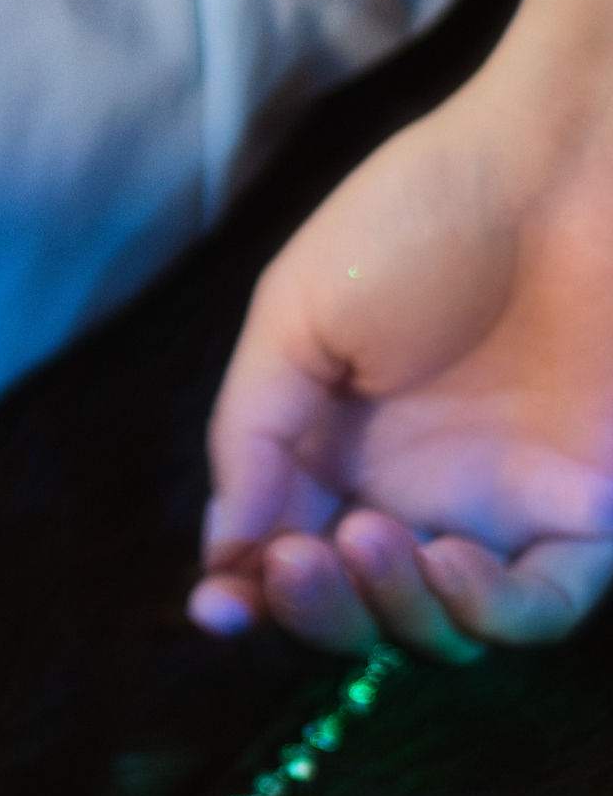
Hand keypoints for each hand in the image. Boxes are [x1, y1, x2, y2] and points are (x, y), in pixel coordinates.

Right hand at [194, 74, 612, 658]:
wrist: (563, 165)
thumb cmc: (417, 217)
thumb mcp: (294, 315)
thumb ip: (254, 432)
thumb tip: (226, 547)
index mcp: (334, 453)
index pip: (282, 557)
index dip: (248, 599)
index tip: (219, 607)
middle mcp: (414, 496)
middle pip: (355, 612)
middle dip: (314, 612)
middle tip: (296, 562)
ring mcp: (500, 510)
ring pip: (441, 631)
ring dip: (392, 614)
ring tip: (369, 541)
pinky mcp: (588, 510)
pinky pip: (542, 606)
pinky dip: (490, 610)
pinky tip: (452, 560)